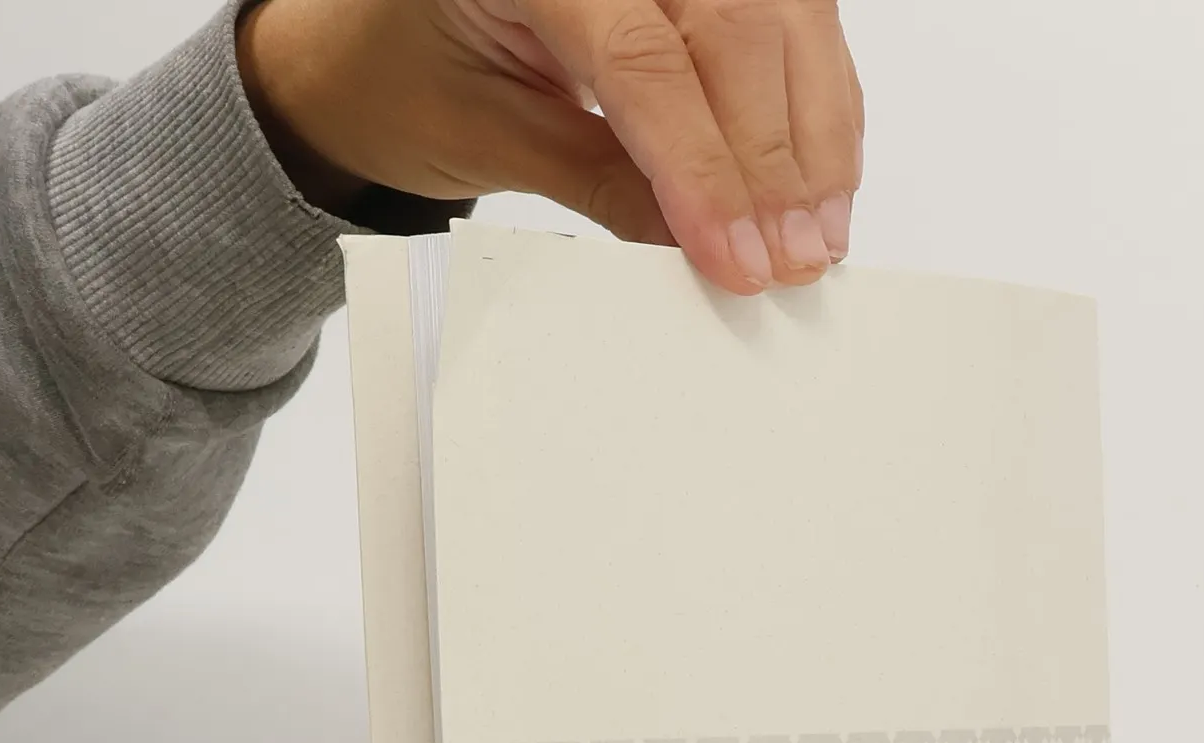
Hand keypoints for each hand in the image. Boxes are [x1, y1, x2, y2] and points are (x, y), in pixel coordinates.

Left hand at [237, 0, 862, 293]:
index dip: (706, 170)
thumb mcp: (490, 141)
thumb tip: (705, 245)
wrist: (379, 42)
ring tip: (818, 236)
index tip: (739, 259)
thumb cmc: (411, 75)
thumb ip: (602, 185)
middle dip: (776, 159)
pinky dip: (816, 102)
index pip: (645, 62)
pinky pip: (789, 18)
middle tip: (795, 259)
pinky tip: (824, 179)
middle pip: (736, 26)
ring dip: (815, 134)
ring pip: (785, 16)